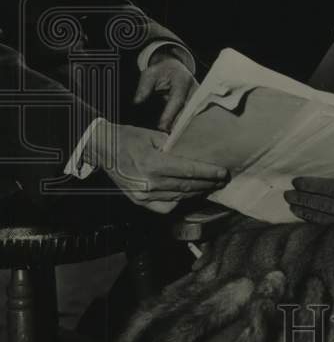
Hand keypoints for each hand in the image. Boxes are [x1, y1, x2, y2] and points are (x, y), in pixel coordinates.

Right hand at [86, 120, 229, 213]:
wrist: (102, 149)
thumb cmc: (127, 138)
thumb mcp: (152, 135)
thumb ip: (173, 145)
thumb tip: (193, 152)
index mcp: (153, 163)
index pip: (188, 171)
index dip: (208, 173)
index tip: (222, 173)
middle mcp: (149, 182)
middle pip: (186, 186)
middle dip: (207, 184)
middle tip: (222, 180)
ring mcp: (144, 195)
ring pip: (178, 197)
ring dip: (197, 193)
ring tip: (210, 186)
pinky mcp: (139, 201)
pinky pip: (165, 206)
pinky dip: (179, 202)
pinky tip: (188, 195)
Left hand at [133, 51, 196, 132]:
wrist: (175, 68)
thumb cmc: (162, 72)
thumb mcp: (150, 74)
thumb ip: (144, 87)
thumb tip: (137, 102)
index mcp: (183, 80)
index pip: (177, 100)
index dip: (170, 114)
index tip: (162, 127)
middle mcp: (194, 90)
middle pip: (188, 111)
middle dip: (179, 125)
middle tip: (169, 140)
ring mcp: (198, 98)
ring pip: (192, 116)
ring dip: (184, 128)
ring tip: (174, 141)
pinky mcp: (198, 105)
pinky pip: (193, 118)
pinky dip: (186, 127)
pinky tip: (179, 137)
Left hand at [285, 171, 333, 223]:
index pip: (333, 189)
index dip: (313, 186)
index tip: (297, 181)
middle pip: (325, 205)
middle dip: (304, 199)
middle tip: (287, 194)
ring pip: (325, 217)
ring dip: (306, 211)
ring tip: (291, 204)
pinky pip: (330, 227)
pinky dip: (315, 221)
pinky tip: (303, 216)